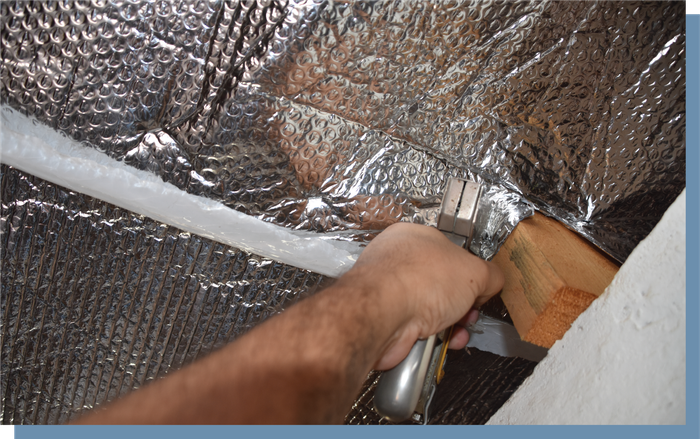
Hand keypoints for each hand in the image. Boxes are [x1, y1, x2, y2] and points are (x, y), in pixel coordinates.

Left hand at [345, 222, 503, 369]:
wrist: (383, 315)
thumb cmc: (414, 282)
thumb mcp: (475, 272)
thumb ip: (491, 275)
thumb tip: (494, 282)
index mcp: (416, 237)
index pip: (450, 252)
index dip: (469, 272)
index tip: (480, 285)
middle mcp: (398, 261)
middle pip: (441, 285)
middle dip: (461, 304)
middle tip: (469, 311)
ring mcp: (389, 291)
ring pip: (430, 311)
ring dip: (449, 325)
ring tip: (455, 330)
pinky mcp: (385, 319)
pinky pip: (416, 330)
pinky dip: (431, 339)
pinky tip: (437, 340)